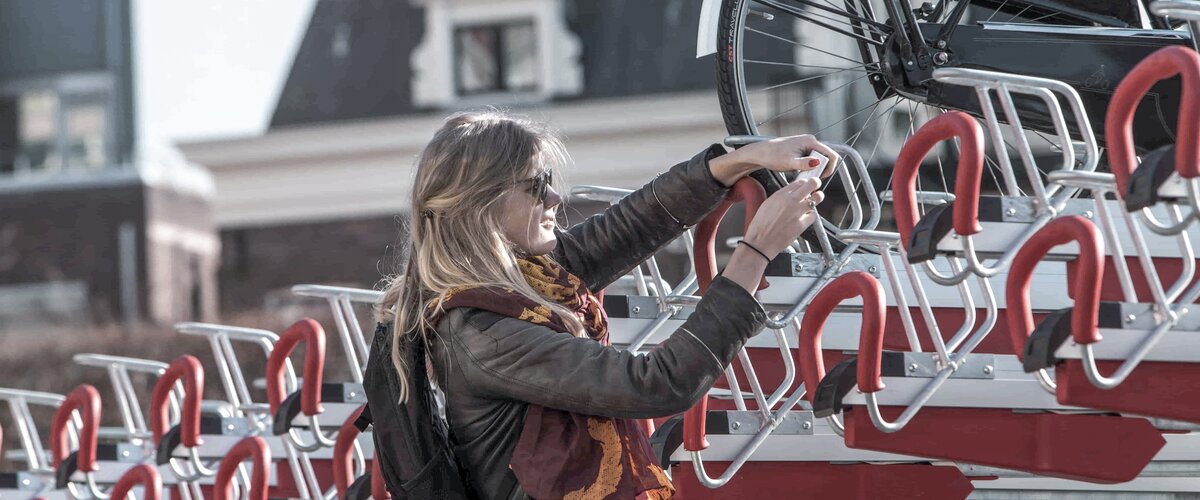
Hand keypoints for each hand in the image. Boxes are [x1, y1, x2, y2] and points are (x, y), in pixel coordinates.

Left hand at [708, 135, 840, 186]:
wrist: (761, 153)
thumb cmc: (773, 156)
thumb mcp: (789, 162)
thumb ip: (804, 163)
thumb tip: (817, 163)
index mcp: (810, 141)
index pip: (831, 155)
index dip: (829, 168)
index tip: (820, 178)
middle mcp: (810, 141)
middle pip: (826, 157)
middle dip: (821, 169)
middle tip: (809, 178)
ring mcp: (807, 145)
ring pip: (819, 160)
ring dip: (814, 170)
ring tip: (802, 176)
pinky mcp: (802, 150)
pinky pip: (812, 160)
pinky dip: (809, 168)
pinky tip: (799, 173)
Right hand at [742, 177, 824, 256]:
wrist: (760, 242)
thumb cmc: (760, 226)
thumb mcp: (767, 205)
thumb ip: (780, 197)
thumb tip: (791, 194)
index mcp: (780, 195)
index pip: (799, 182)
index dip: (804, 183)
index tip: (806, 185)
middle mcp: (790, 201)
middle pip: (811, 184)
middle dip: (816, 183)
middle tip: (816, 185)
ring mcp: (797, 212)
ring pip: (817, 198)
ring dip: (817, 198)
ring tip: (816, 199)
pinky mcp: (802, 224)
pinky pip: (813, 215)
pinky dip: (811, 215)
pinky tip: (806, 216)